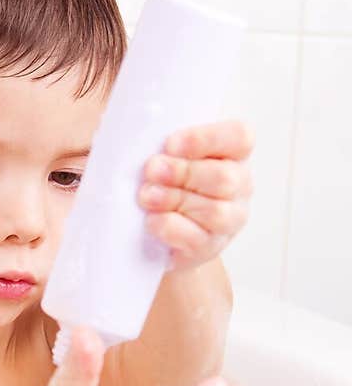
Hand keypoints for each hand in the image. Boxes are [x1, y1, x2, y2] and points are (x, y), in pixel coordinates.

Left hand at [137, 120, 254, 272]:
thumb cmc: (160, 182)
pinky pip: (196, 239)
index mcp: (232, 154)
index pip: (240, 137)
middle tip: (151, 171)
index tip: (170, 144)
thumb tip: (146, 147)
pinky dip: (170, 227)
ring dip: (174, 200)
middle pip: (225, 178)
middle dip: (183, 173)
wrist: (151, 234)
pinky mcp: (209, 247)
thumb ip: (161, 145)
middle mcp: (239, 187)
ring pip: (216, 211)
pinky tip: (151, 220)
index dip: (205, 139)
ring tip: (146, 196)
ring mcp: (229, 220)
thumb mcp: (164, 155)